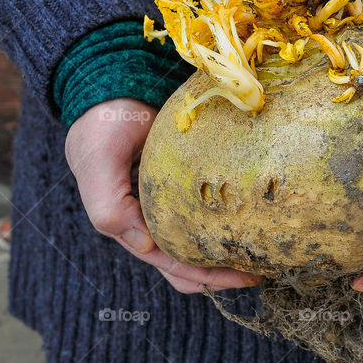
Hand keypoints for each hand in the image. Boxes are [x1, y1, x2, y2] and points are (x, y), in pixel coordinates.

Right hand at [65, 98, 261, 292]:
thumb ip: (108, 205)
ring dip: (228, 251)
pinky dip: (231, 217)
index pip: (171, 262)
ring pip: (201, 238)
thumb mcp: (98, 162)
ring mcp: (171, 199)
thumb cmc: (102, 125)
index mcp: (130, 225)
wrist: (112, 84)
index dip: (205, 276)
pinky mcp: (187, 178)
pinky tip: (255, 217)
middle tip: (260, 274)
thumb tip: (145, 247)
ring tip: (264, 256)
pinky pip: (209, 206)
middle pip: (189, 262)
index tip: (244, 278)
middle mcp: (152, 218)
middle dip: (222, 273)